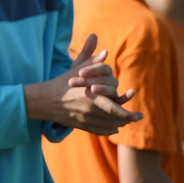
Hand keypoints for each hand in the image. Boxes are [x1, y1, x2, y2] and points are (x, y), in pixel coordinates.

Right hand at [24, 35, 142, 134]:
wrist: (44, 100)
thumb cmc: (61, 83)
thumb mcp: (76, 69)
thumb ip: (91, 60)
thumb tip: (105, 52)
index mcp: (91, 96)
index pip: (116, 109)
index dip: (129, 114)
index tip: (139, 114)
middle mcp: (90, 110)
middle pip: (115, 119)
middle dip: (128, 119)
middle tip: (137, 117)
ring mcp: (85, 120)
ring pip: (108, 126)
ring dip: (119, 124)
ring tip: (127, 121)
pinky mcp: (80, 126)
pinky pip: (99, 131)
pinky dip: (108, 130)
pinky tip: (114, 127)